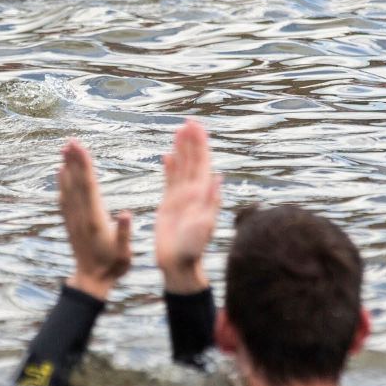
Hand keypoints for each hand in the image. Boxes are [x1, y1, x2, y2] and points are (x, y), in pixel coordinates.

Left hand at [59, 138, 131, 299]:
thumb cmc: (113, 267)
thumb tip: (126, 213)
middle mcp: (80, 216)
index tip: (80, 148)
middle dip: (74, 160)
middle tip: (70, 140)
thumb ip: (124, 234)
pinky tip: (60, 171)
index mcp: (94, 220)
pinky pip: (63, 198)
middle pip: (76, 183)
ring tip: (64, 149)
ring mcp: (73, 219)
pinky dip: (61, 183)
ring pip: (68, 188)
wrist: (91, 281)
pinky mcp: (70, 223)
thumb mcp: (124, 254)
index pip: (88, 187)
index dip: (84, 166)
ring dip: (67, 167)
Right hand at [155, 120, 220, 293]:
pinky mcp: (170, 204)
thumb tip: (218, 177)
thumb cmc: (192, 248)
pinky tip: (167, 156)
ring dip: (181, 149)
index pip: (202, 162)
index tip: (196, 126)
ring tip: (179, 131)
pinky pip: (170, 180)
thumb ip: (211, 202)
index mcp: (202, 194)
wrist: (179, 264)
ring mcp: (182, 197)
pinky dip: (170, 167)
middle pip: (192, 160)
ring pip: (182, 166)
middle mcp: (194, 192)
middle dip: (191, 140)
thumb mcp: (204, 226)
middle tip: (189, 121)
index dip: (200, 143)